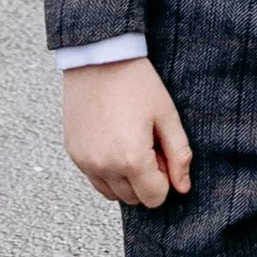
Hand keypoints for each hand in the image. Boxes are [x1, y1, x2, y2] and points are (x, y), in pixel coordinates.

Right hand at [63, 56, 192, 205]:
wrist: (99, 58)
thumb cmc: (136, 82)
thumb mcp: (167, 116)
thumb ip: (179, 155)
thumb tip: (183, 187)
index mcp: (131, 159)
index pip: (154, 198)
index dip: (165, 180)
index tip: (163, 154)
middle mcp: (104, 166)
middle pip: (133, 198)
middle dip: (146, 180)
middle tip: (148, 145)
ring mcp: (85, 161)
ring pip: (112, 193)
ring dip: (126, 179)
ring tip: (130, 143)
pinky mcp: (74, 153)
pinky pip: (94, 178)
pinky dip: (107, 170)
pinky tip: (114, 141)